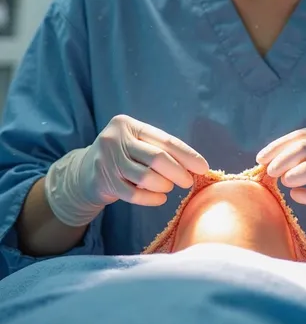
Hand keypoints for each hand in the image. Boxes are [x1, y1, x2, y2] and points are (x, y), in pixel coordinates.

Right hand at [45, 115, 208, 226]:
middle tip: (188, 182)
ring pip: (145, 177)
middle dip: (178, 172)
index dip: (187, 155)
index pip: (165, 140)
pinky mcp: (102, 180)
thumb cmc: (122, 156)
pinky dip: (150, 199)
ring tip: (168, 188)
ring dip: (163, 186)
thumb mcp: (137, 143)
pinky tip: (159, 199)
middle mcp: (116, 138)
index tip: (202, 167)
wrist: (85, 171)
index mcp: (129, 124)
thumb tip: (195, 165)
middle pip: (156, 157)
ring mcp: (106, 159)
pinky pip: (133, 194)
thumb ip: (160, 149)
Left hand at [257, 125, 305, 251]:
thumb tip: (271, 158)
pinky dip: (305, 196)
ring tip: (284, 183)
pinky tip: (296, 196)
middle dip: (280, 160)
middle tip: (268, 172)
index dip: (278, 146)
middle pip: (304, 149)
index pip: (302, 135)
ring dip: (290, 176)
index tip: (261, 158)